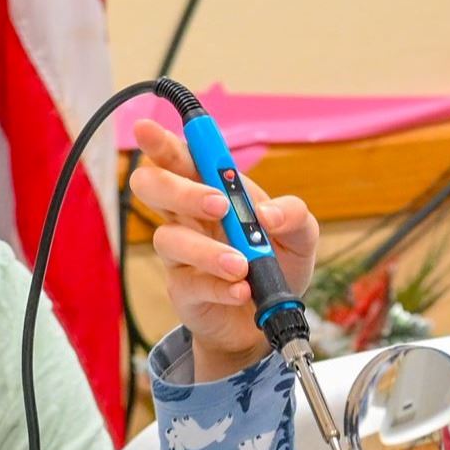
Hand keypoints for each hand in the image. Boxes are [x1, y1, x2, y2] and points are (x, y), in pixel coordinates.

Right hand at [124, 115, 319, 381]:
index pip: (181, 157)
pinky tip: (242, 290)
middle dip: (179, 189)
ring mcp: (180, 255)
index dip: (162, 141)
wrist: (269, 320)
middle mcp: (188, 217)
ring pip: (168, 238)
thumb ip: (294, 215)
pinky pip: (190, 284)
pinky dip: (219, 286)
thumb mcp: (301, 236)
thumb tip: (268, 214)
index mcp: (212, 190)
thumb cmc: (277, 264)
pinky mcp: (183, 291)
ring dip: (208, 250)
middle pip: (153, 187)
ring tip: (242, 266)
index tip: (148, 129)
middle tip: (218, 204)